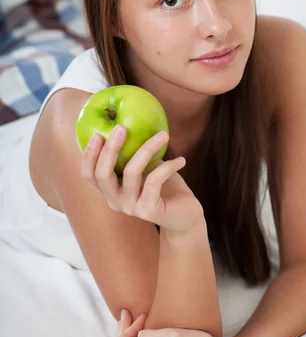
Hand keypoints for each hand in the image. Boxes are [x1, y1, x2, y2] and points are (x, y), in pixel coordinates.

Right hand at [82, 127, 202, 232]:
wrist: (185, 216)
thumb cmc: (165, 187)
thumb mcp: (148, 167)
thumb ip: (135, 152)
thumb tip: (131, 120)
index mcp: (111, 191)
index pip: (90, 175)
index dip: (88, 155)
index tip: (96, 133)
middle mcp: (116, 201)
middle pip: (102, 174)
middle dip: (109, 149)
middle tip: (121, 127)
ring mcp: (131, 208)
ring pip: (131, 172)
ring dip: (147, 148)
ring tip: (164, 134)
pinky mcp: (149, 211)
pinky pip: (154, 180)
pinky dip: (168, 166)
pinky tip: (181, 160)